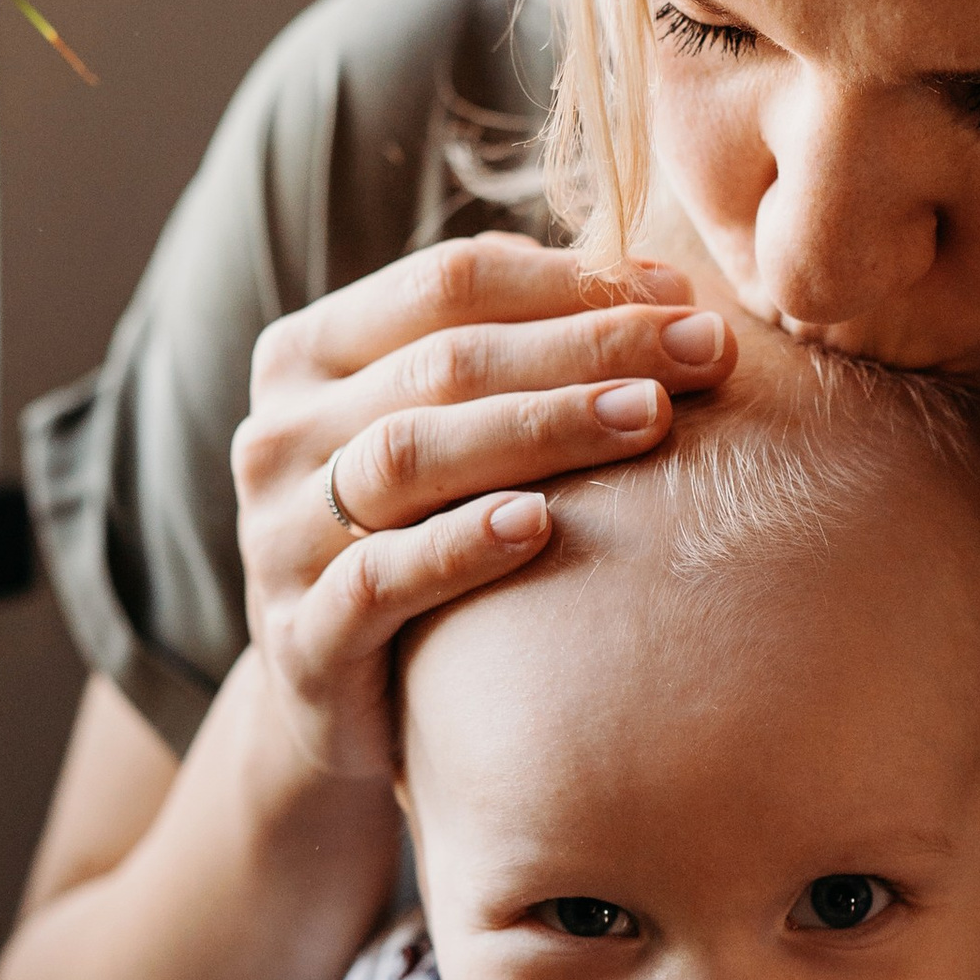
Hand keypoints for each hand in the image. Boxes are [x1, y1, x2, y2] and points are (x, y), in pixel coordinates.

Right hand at [230, 235, 734, 781]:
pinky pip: (378, 579)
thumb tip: (659, 282)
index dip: (570, 282)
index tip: (683, 298)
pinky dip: (460, 546)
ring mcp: (277, 537)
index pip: (445, 284)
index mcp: (307, 356)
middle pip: (441, 364)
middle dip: (585, 347)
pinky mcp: (301, 639)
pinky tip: (542, 526)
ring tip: (649, 419)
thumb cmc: (417, 537)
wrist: (334, 696)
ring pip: (407, 457)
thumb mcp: (443, 432)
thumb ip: (513, 351)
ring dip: (540, 430)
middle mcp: (277, 434)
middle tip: (703, 351)